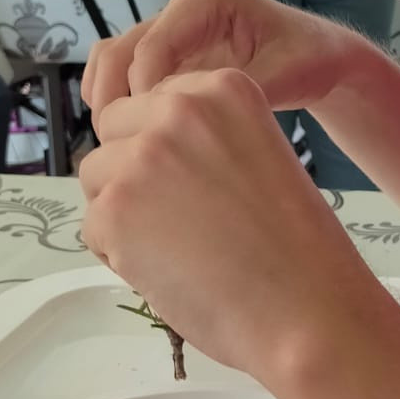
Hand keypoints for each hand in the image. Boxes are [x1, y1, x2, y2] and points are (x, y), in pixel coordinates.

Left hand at [79, 69, 382, 385]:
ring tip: (180, 248)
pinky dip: (119, 258)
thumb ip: (204, 139)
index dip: (167, 150)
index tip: (200, 185)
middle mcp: (178, 109)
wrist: (307, 311)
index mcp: (223, 88)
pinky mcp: (113, 209)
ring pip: (96, 179)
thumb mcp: (259, 155)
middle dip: (134, 173)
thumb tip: (144, 153)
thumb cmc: (294, 249)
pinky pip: (92, 228)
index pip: (153, 103)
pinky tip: (170, 272)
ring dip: (123, 214)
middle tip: (184, 220)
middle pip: (114, 132)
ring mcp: (142, 158)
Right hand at [83, 0, 365, 124]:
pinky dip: (117, 101)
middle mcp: (178, 8)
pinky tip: (129, 136)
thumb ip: (236, 91)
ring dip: (108, 99)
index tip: (155, 135)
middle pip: (120, 49)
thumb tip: (188, 116)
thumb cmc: (307, 58)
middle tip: (122, 145)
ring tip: (121, 144)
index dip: (143, 94)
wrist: (318, 58)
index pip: (152, 46)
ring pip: (113, 59)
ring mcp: (169, 31)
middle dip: (114, 97)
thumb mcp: (284, 74)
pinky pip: (124, 73)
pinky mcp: (167, 56)